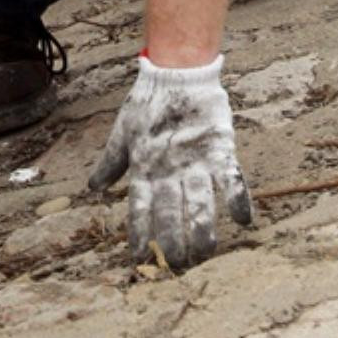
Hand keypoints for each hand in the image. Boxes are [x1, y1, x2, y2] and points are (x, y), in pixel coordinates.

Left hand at [88, 55, 252, 269]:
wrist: (177, 72)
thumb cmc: (148, 104)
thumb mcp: (124, 132)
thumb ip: (111, 162)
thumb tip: (93, 188)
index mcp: (144, 166)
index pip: (139, 208)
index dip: (139, 234)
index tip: (138, 260)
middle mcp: (169, 169)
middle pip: (170, 213)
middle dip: (172, 242)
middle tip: (175, 265)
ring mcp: (195, 160)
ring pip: (199, 204)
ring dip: (202, 231)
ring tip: (204, 254)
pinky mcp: (219, 149)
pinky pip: (231, 178)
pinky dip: (238, 199)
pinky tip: (244, 221)